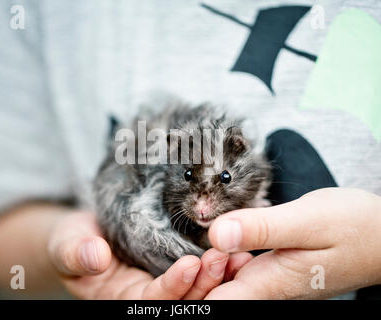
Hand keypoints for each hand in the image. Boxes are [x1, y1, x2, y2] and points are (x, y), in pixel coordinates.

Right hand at [47, 211, 245, 298]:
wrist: (89, 235)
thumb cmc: (75, 241)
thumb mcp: (68, 244)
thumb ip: (75, 252)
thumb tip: (94, 256)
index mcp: (124, 300)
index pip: (152, 303)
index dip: (172, 288)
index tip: (190, 264)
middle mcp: (148, 298)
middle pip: (182, 302)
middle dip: (204, 285)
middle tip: (222, 258)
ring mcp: (165, 284)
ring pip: (198, 291)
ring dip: (218, 277)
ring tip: (236, 256)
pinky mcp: (176, 267)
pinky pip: (202, 273)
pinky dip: (220, 266)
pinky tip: (236, 252)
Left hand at [205, 188, 380, 298]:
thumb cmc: (352, 227)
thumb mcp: (306, 220)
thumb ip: (262, 229)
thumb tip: (215, 234)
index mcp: (269, 283)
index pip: (217, 302)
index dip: (191, 290)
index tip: (180, 270)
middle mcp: (266, 288)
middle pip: (216, 295)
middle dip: (194, 278)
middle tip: (191, 250)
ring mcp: (270, 281)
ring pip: (226, 284)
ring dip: (207, 268)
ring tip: (203, 243)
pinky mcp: (274, 270)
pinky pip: (239, 272)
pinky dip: (224, 258)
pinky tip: (221, 240)